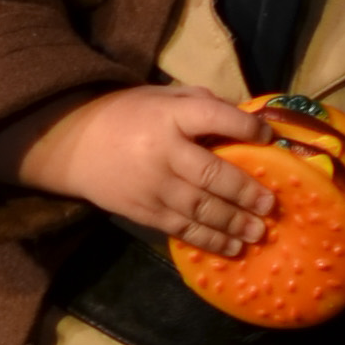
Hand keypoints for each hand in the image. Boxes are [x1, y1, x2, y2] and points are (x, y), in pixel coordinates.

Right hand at [0, 82, 278, 252]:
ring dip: (234, 223)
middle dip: (246, 192)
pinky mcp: (144, 212)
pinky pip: (182, 229)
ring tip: (259, 232)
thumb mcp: (164, 97)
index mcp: (170, 115)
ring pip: (201, 209)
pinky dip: (210, 240)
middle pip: (212, 175)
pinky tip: (232, 247)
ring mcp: (153, 186)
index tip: (268, 138)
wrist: (74, 144)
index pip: (215, 119)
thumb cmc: (129, 116)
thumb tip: (251, 122)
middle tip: (271, 205)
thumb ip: (203, 106)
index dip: (246, 129)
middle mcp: (163, 152)